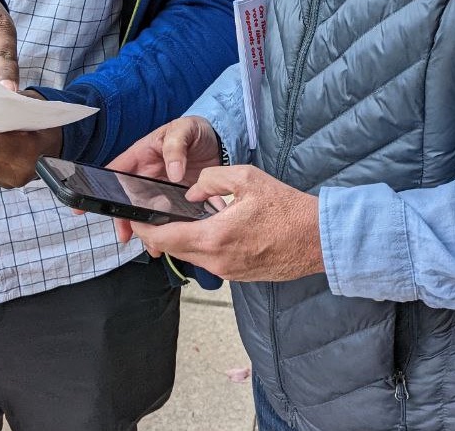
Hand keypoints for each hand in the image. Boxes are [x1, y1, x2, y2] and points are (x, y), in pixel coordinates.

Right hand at [107, 116, 222, 241]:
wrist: (221, 139)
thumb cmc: (195, 129)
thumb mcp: (183, 129)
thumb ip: (176, 147)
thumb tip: (173, 172)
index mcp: (142, 155)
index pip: (115, 173)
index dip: (97, 189)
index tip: (83, 208)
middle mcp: (148, 174)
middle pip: (128, 200)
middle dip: (125, 219)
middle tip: (126, 235)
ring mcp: (163, 189)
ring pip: (148, 213)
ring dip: (149, 229)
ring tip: (153, 245)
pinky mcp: (179, 199)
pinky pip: (171, 217)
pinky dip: (172, 229)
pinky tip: (175, 241)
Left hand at [127, 165, 324, 282]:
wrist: (318, 239)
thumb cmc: (286, 208)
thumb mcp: (247, 178)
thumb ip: (211, 180)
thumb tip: (191, 192)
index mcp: (214, 238)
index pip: (165, 239)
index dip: (146, 229)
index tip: (137, 218)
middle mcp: (217, 261)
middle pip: (174, 250)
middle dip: (161, 233)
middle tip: (155, 213)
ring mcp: (228, 272)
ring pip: (191, 256)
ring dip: (182, 239)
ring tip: (182, 217)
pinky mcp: (238, 275)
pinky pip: (209, 260)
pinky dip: (202, 245)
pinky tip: (210, 227)